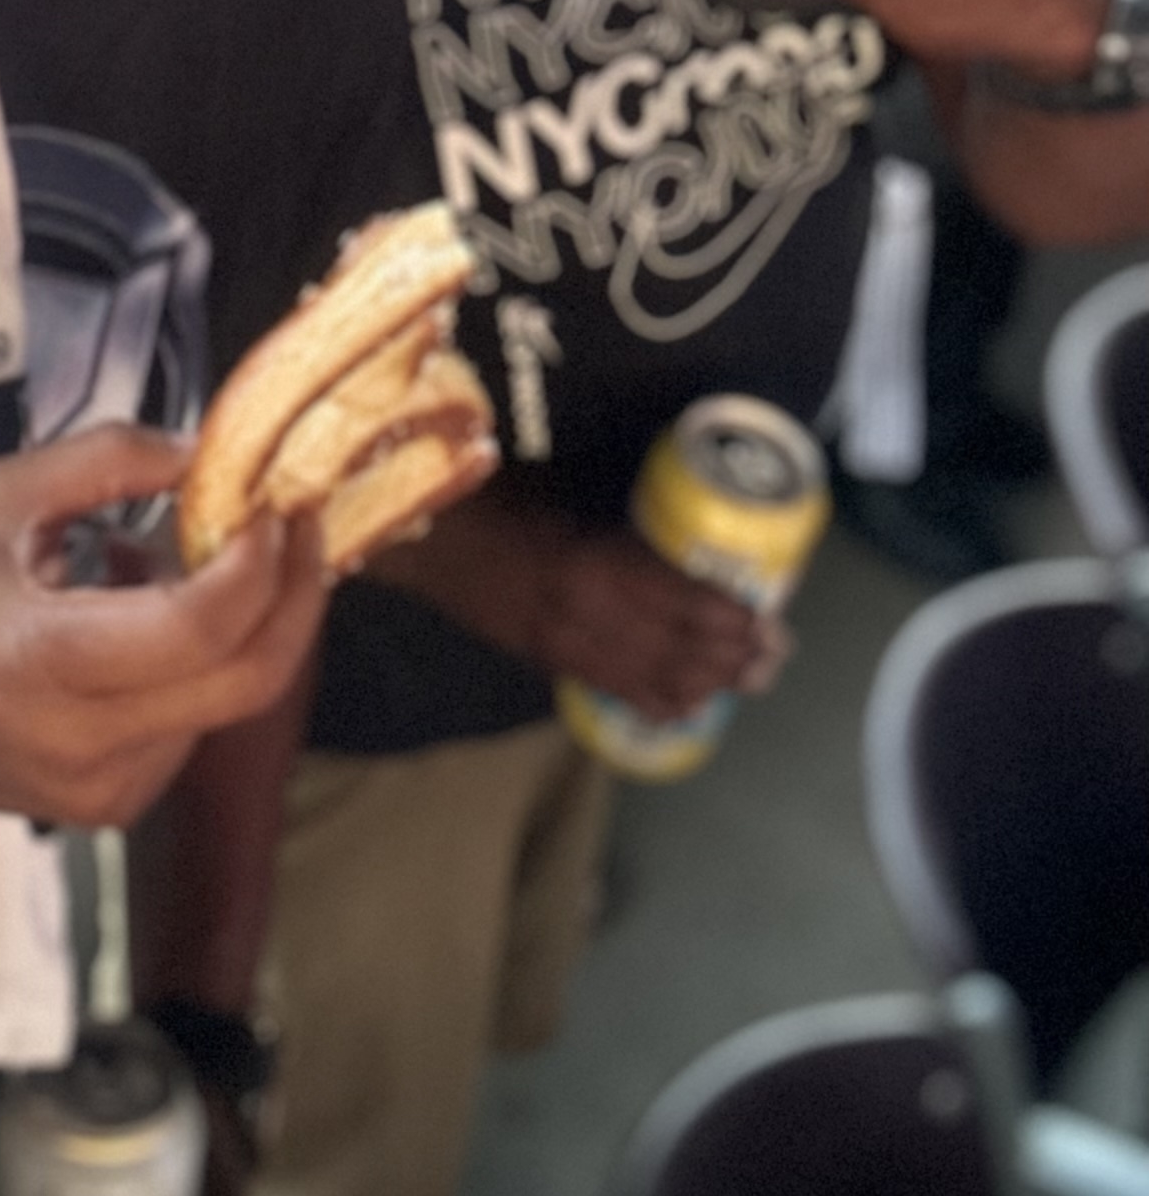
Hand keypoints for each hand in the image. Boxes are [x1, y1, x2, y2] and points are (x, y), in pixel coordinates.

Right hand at [0, 428, 326, 828]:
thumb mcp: (5, 495)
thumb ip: (108, 459)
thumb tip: (207, 453)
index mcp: (44, 658)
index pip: (194, 628)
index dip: (257, 567)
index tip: (276, 508)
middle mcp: (80, 739)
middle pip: (244, 681)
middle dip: (295, 599)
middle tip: (304, 532)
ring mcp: (102, 787)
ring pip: (225, 705)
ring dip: (238, 630)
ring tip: (187, 570)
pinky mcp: (112, 806)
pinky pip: (192, 731)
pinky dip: (198, 671)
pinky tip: (151, 630)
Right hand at [374, 492, 777, 719]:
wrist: (421, 535)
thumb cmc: (490, 492)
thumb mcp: (560, 491)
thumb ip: (616, 522)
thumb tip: (681, 529)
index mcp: (590, 562)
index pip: (678, 599)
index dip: (728, 616)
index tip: (769, 618)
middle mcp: (584, 613)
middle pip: (675, 646)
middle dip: (731, 657)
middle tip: (775, 656)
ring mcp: (563, 642)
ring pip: (650, 675)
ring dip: (706, 681)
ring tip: (749, 681)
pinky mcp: (546, 658)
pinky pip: (611, 688)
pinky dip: (656, 700)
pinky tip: (688, 704)